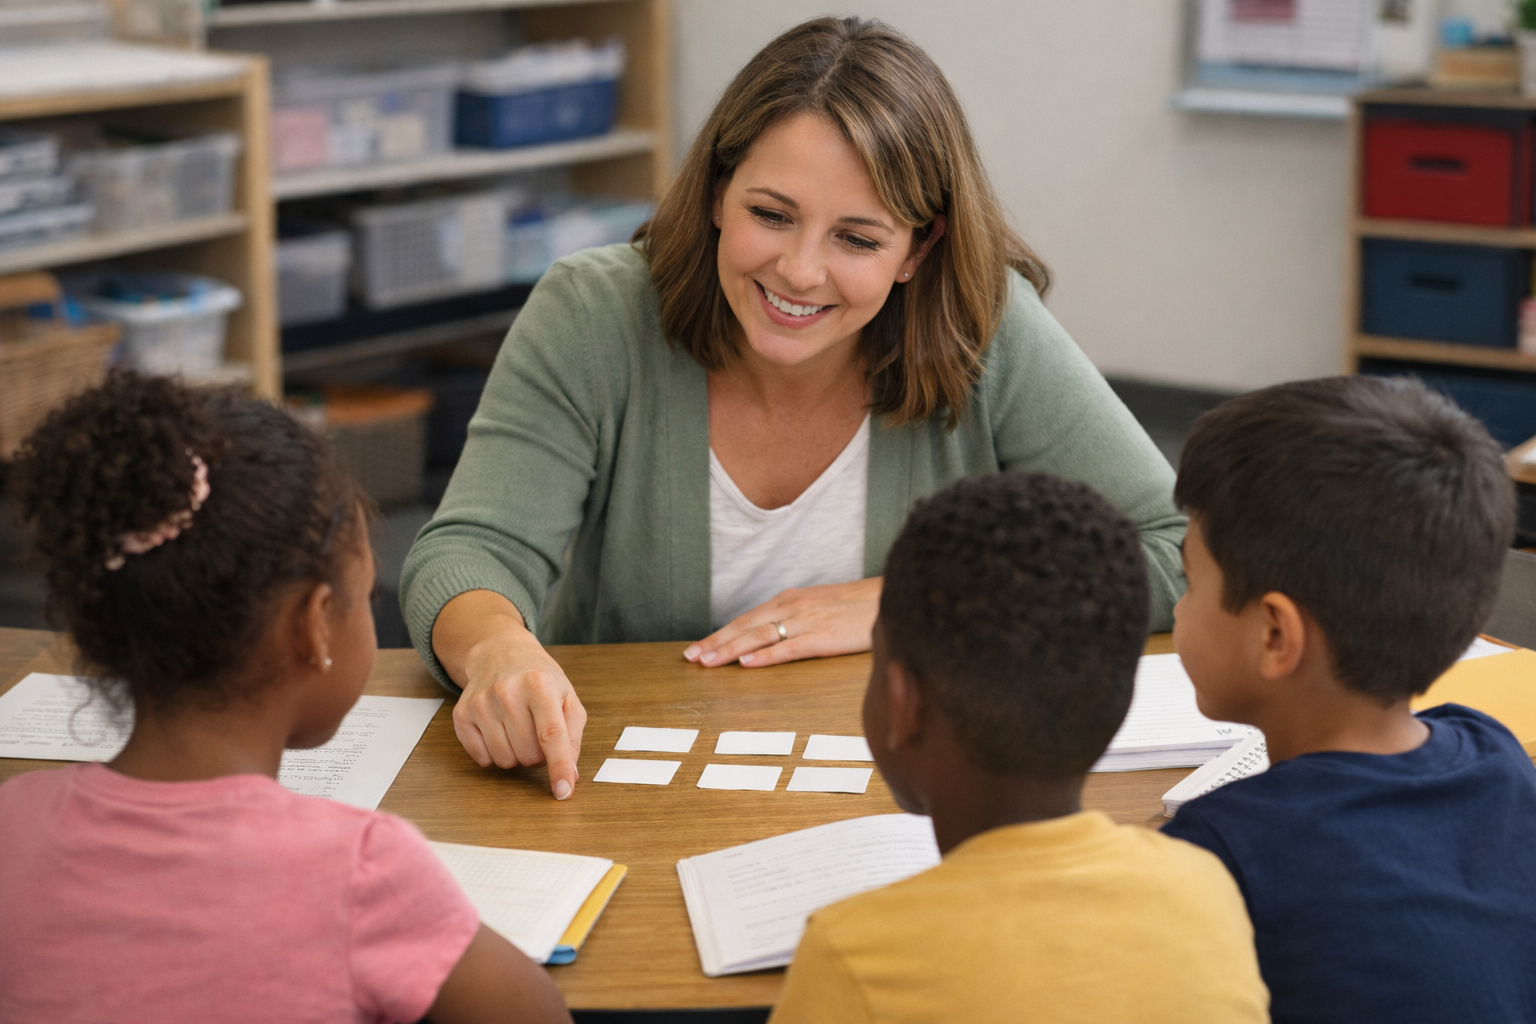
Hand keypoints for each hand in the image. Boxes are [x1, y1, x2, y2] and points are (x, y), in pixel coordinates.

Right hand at [433, 591, 586, 799]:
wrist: (501, 653)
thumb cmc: (540, 679)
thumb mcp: (567, 697)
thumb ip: (572, 736)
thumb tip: (570, 775)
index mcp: (539, 685)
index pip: (551, 735)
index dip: (559, 766)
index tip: (564, 791)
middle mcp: (507, 692)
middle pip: (528, 754)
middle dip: (538, 753)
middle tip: (537, 730)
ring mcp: (480, 703)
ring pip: (505, 761)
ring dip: (516, 754)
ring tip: (519, 728)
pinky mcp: (461, 714)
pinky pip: (482, 759)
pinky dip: (494, 753)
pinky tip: (499, 730)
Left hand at [683, 577, 882, 668]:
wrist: (892, 597)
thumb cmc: (860, 606)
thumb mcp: (822, 608)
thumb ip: (799, 619)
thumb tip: (777, 636)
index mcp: (791, 600)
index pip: (747, 619)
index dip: (720, 634)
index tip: (698, 648)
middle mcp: (793, 607)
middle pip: (745, 627)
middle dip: (715, 643)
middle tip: (690, 658)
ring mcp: (807, 621)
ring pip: (759, 637)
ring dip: (730, 650)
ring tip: (708, 662)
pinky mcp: (823, 637)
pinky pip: (788, 648)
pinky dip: (765, 656)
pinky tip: (747, 664)